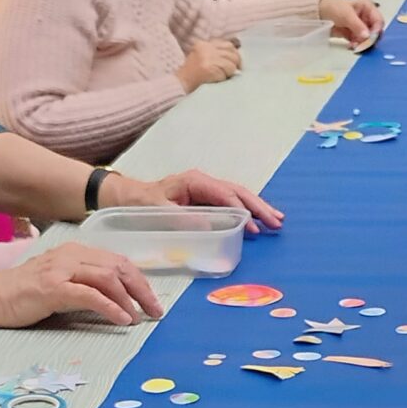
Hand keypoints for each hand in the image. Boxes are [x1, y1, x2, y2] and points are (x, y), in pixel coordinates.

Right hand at [0, 243, 160, 329]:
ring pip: (108, 279)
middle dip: (141, 289)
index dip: (139, 280)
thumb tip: (117, 298)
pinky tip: (122, 320)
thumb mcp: (61, 282)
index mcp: (76, 252)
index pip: (118, 261)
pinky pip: (90, 295)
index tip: (152, 300)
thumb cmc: (25, 294)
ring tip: (141, 317)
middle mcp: (71, 256)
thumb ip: (86, 284)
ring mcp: (62, 270)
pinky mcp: (53, 288)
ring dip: (130, 299)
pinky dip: (111, 308)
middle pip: (119, 267)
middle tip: (155, 311)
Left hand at [143, 167, 283, 231]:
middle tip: (277, 221)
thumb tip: (210, 224)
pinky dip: (247, 211)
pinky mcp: (206, 199)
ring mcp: (206, 190)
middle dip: (259, 206)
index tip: (253, 226)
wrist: (129, 197)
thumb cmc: (141, 202)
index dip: (241, 210)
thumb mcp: (158, 211)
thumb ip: (183, 218)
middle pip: (238, 193)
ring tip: (276, 219)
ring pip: (238, 197)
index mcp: (194, 181)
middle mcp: (204, 182)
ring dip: (258, 208)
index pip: (225, 195)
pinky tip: (259, 219)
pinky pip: (231, 203)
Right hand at [179, 38, 241, 90]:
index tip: (235, 63)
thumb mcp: (203, 57)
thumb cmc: (193, 74)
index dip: (234, 55)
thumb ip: (216, 54)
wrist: (180, 84)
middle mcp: (206, 49)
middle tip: (232, 72)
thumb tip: (236, 57)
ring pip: (231, 65)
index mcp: (204, 44)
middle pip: (232, 54)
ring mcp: (207, 58)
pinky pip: (225, 74)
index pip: (228, 45)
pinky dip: (222, 79)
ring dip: (228, 73)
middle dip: (235, 64)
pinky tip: (215, 81)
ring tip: (220, 77)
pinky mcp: (208, 69)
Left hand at [321, 0, 382, 47]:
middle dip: (369, 39)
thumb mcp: (346, 15)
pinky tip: (351, 46)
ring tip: (354, 46)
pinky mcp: (354, 34)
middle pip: (374, 31)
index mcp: (367, 7)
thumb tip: (367, 36)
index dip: (376, 30)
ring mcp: (360, 26)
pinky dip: (356, 45)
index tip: (371, 38)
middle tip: (363, 45)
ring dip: (362, 43)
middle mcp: (366, 17)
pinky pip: (359, 42)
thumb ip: (358, 25)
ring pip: (367, 38)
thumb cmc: (333, 8)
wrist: (319, 14)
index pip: (378, 21)